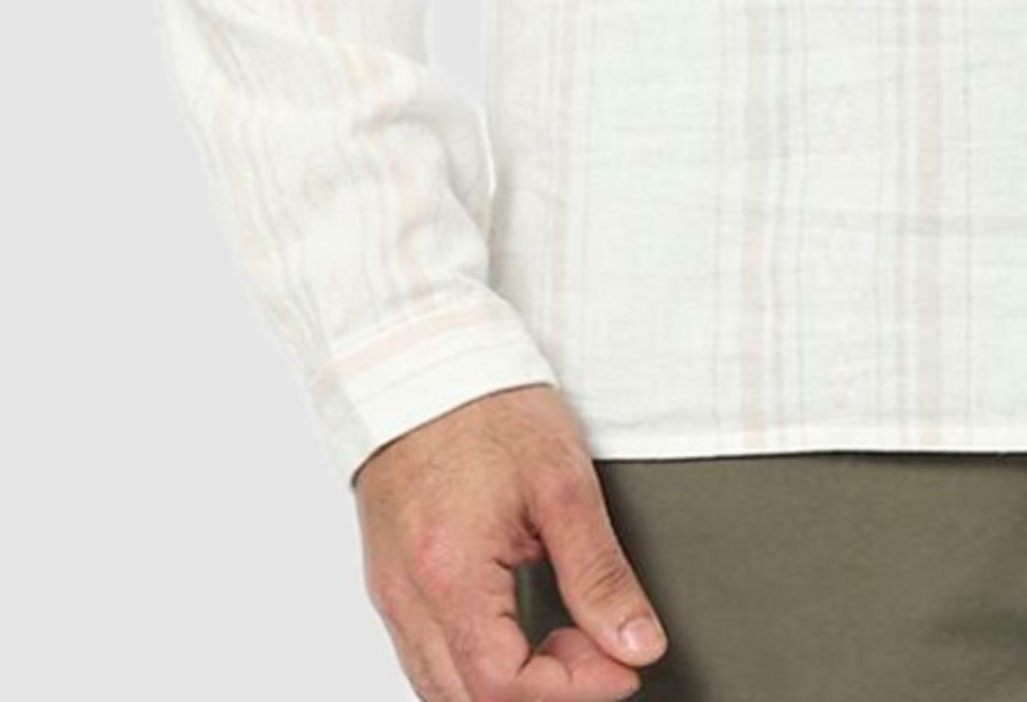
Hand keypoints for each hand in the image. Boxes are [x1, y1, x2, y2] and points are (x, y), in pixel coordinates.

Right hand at [352, 383, 669, 698]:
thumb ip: (600, 574)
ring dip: (507, 685)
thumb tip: (637, 643)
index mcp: (448, 573)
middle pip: (468, 700)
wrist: (422, 358)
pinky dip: (474, 666)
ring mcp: (391, 592)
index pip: (504, 684)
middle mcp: (407, 596)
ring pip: (441, 689)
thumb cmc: (486, 404)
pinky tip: (516, 634)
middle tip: (597, 651)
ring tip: (563, 639)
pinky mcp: (389, 582)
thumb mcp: (562, 483)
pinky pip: (425, 657)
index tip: (621, 666)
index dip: (573, 689)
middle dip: (544, 693)